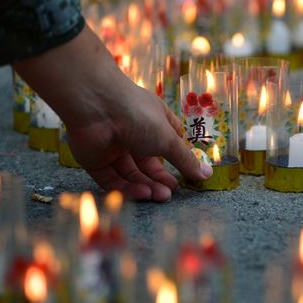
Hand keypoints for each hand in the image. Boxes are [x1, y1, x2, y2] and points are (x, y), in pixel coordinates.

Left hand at [67, 81, 212, 200]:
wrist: (95, 107)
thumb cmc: (138, 115)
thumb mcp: (168, 139)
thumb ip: (185, 160)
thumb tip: (207, 174)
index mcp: (153, 122)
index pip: (169, 143)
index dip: (179, 159)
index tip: (189, 176)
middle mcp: (134, 134)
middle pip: (149, 164)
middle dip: (160, 179)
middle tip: (170, 193)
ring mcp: (114, 147)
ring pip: (131, 174)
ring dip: (146, 186)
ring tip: (160, 196)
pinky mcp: (96, 160)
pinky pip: (113, 179)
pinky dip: (127, 188)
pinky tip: (142, 193)